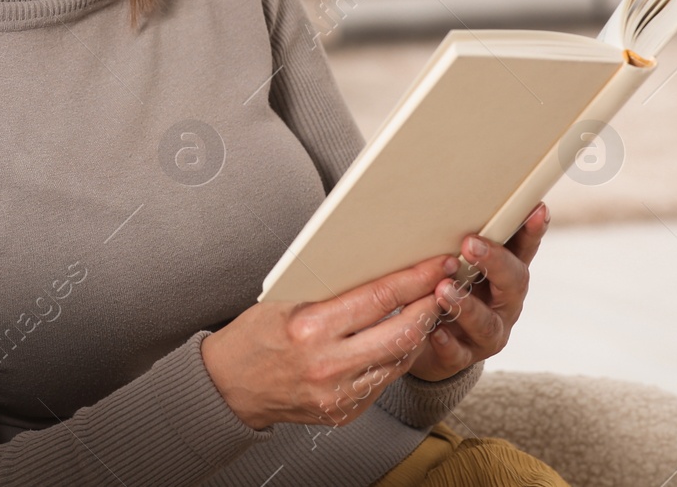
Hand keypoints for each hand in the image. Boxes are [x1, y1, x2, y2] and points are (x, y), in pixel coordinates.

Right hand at [201, 253, 457, 430]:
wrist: (229, 387)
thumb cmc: (253, 337)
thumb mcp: (285, 302)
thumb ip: (331, 294)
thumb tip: (378, 275)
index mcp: (310, 327)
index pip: (378, 298)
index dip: (415, 279)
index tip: (437, 264)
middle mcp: (328, 364)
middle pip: (401, 333)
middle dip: (431, 305)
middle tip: (446, 285)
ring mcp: (338, 393)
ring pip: (399, 359)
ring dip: (418, 333)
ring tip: (428, 310)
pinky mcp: (344, 412)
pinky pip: (383, 380)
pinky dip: (395, 356)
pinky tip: (398, 340)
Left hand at [406, 201, 549, 382]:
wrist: (429, 342)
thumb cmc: (445, 287)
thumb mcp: (456, 261)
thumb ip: (459, 238)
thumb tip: (447, 192)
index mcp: (505, 275)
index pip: (523, 249)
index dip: (532, 231)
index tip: (537, 208)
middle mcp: (504, 304)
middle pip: (513, 283)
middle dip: (495, 262)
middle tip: (470, 243)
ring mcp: (487, 333)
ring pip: (487, 322)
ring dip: (467, 304)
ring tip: (444, 289)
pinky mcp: (461, 357)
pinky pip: (457, 352)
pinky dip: (447, 341)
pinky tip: (435, 330)